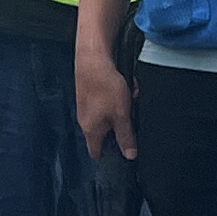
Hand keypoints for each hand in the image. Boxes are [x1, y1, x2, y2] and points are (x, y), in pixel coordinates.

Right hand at [75, 39, 135, 160]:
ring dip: (122, 110)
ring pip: (110, 116)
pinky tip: (124, 88)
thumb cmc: (104, 87)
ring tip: (129, 98)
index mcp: (91, 130)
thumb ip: (126, 137)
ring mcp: (87, 107)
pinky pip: (108, 103)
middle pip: (106, 134)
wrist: (92, 59)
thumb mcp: (121, 115)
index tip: (124, 153)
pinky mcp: (90, 95)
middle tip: (131, 117)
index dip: (110, 156)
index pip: (96, 153)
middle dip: (122, 126)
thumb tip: (130, 156)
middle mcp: (86, 121)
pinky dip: (118, 98)